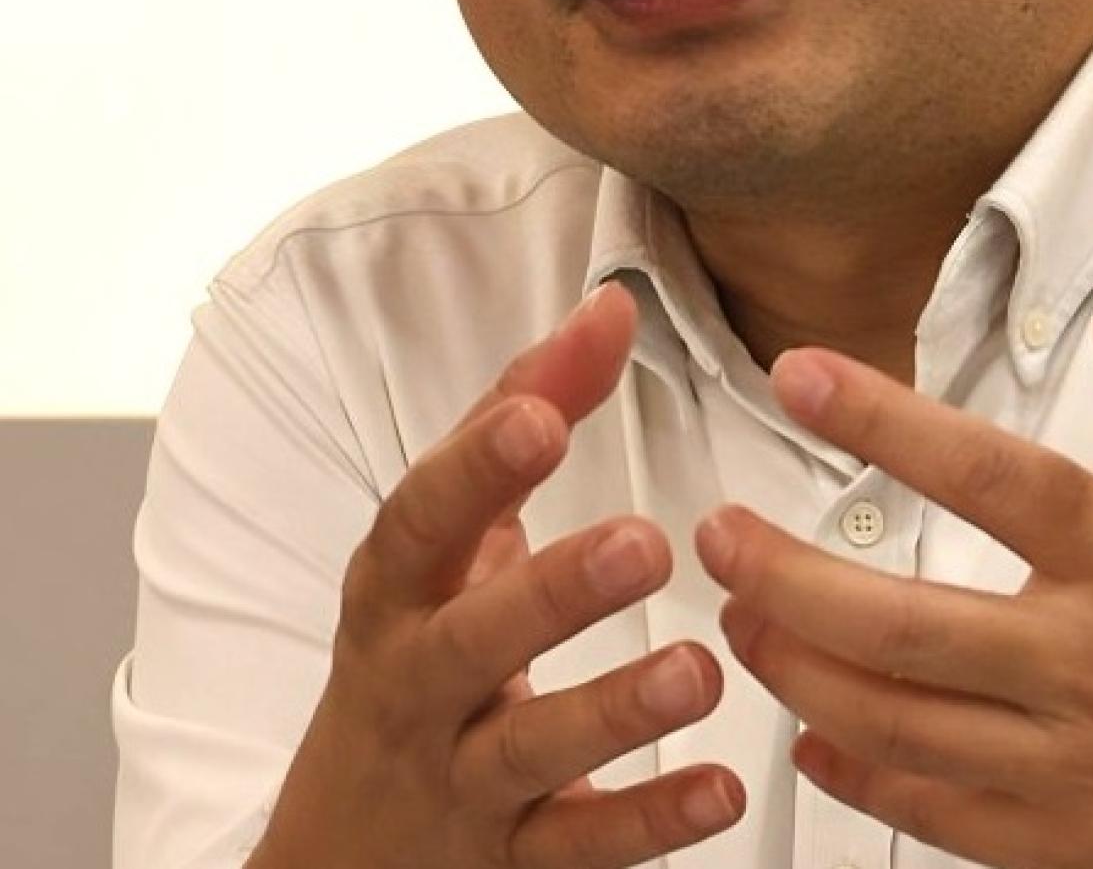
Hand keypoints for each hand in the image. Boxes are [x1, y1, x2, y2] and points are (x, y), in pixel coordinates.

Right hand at [251, 282, 744, 868]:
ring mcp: (462, 778)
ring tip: (696, 670)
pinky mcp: (511, 859)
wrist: (345, 847)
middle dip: (552, 593)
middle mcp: (421, 682)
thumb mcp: (454, 534)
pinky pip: (579, 847)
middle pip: (473, 640)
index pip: (422, 519)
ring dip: (613, 713)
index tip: (542, 415)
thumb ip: (527, 411)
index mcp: (401, 590)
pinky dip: (649, 823)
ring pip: (529, 751)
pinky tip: (721, 789)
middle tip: (643, 545)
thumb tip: (610, 306)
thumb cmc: (419, 646)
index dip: (475, 465)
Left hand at [695, 293, 1092, 868]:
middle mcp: (1092, 665)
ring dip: (796, 671)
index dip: (883, 416)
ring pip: (893, 723)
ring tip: (740, 621)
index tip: (801, 372)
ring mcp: (1073, 767)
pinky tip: (818, 737)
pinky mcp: (1068, 848)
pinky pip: (934, 817)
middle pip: (900, 620)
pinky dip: (860, 777)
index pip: (988, 473)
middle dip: (783, 577)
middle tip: (718, 536)